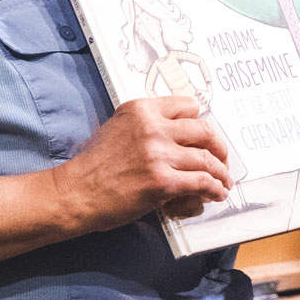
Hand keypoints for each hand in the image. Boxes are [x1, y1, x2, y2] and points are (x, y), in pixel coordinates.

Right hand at [55, 96, 230, 227]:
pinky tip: (215, 193)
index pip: (188, 106)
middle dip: (219, 148)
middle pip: (204, 131)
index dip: (200, 123)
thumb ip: (147, 125)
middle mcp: (152, 128)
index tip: (205, 136)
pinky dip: (214, 189)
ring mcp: (158, 154)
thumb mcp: (118, 128)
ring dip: (221, 173)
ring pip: (207, 160)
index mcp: (141, 110)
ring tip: (223, 182)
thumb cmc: (94, 165)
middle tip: (222, 159)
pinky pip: (202, 182)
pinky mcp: (162, 181)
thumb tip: (179, 134)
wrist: (75, 192)